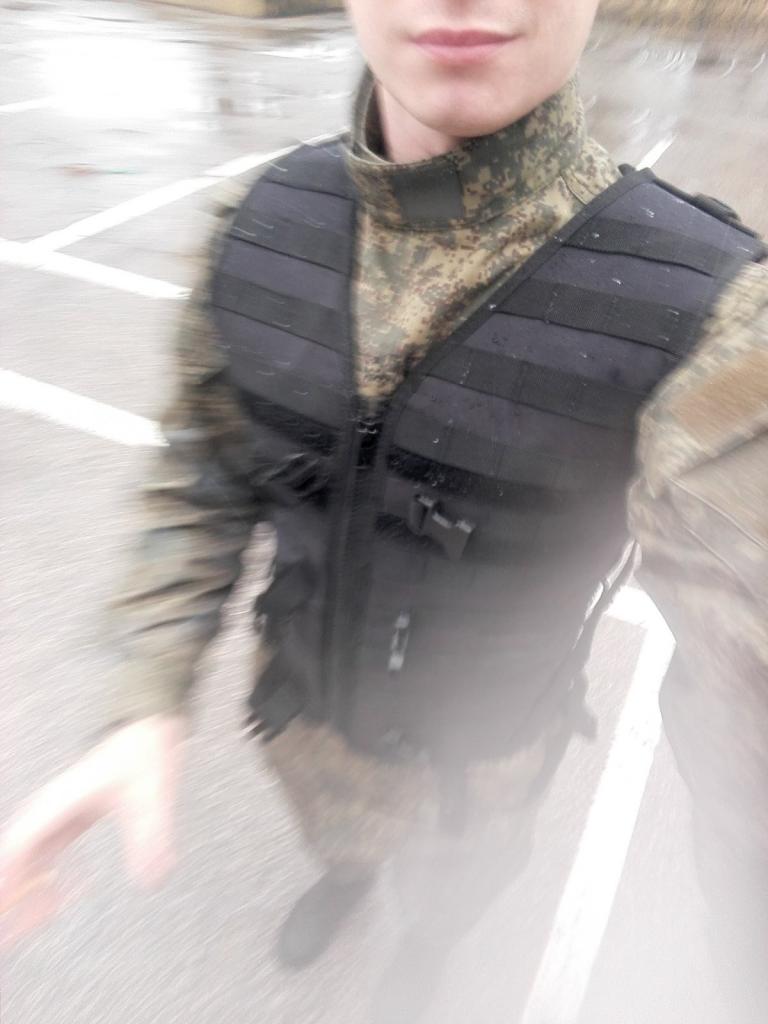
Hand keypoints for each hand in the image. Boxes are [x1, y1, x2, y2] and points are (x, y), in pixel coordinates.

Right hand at [0, 713, 186, 947]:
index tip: (4, 905)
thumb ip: (152, 834)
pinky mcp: (74, 814)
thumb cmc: (146, 752)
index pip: (20, 842)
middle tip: (15, 930)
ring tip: (31, 923)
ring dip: (28, 886)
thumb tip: (152, 878)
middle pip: (20, 853)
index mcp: (62, 800)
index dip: (9, 874)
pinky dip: (45, 875)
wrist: (150, 723)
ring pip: (32, 854)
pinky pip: (49, 850)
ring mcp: (62, 810)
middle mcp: (54, 806)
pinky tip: (55, 898)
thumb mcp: (153, 794)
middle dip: (13, 889)